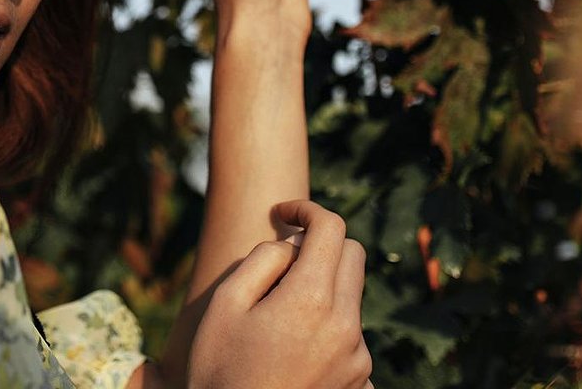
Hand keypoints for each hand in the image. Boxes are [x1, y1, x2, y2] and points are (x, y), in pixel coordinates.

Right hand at [188, 200, 371, 388]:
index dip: (306, 209)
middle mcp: (347, 326)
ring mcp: (358, 359)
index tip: (284, 212)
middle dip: (321, 246)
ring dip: (323, 291)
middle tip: (283, 262)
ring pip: (351, 298)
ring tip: (278, 321)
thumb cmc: (221, 371)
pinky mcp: (360, 384)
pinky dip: (327, 329)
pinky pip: (350, 337)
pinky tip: (293, 351)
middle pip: (353, 257)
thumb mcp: (225, 305)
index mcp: (312, 300)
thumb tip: (292, 246)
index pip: (331, 228)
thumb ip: (262, 259)